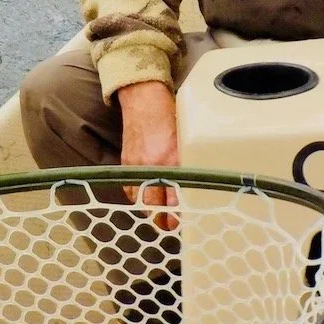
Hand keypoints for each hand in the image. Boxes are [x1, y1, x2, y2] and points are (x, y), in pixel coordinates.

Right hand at [116, 80, 179, 226]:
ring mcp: (137, 166)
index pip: (176, 200)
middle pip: (156, 207)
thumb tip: (196, 188)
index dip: (179, 216)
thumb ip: (188, 165)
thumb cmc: (170, 117)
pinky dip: (138, 197)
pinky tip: (146, 198)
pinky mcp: (126, 163)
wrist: (145, 99)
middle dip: (163, 221)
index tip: (184, 222)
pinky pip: (131, 189)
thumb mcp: (186, 141)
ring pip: (141, 201)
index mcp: (173, 161)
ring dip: (150, 211)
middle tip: (171, 225)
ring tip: (159, 215)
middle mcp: (154, 166)